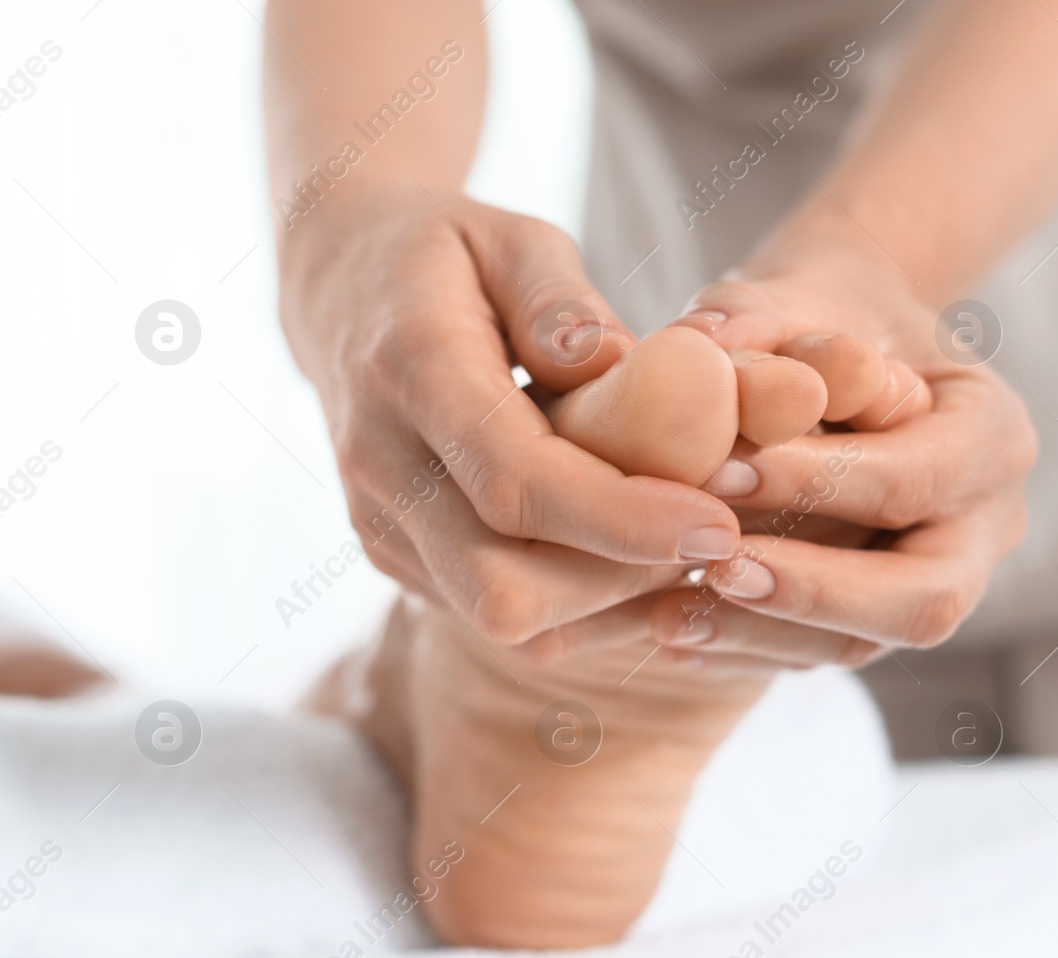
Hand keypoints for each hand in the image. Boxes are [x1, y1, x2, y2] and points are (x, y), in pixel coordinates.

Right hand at [275, 184, 743, 646]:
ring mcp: (381, 527)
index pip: (513, 481)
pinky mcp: (400, 562)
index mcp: (410, 370)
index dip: (619, 517)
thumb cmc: (446, 256)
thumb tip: (619, 363)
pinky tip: (634, 555)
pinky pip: (501, 623)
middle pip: (502, 588)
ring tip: (682, 540)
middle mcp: (381, 468)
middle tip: (715, 536)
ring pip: (507, 622)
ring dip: (609, 601)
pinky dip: (582, 605)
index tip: (717, 523)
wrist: (340, 293)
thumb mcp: (509, 235)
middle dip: (620, 581)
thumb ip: (560, 298)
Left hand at [617, 238, 1035, 673]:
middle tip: (714, 567)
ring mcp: (935, 580)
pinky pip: (815, 655)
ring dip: (762, 635)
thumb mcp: (795, 294)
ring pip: (866, 644)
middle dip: (812, 589)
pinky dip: (739, 647)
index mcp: (991, 432)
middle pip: (923, 596)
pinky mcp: (870, 618)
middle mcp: (983, 523)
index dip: (822, 483)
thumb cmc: (816, 314)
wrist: (831, 350)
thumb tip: (699, 342)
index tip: (721, 472)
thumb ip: (754, 316)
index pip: (919, 479)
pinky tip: (665, 628)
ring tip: (666, 616)